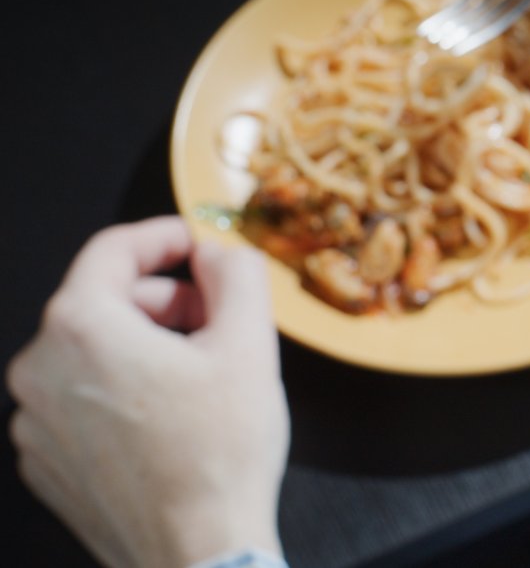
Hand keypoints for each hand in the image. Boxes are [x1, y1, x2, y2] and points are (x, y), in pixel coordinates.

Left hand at [8, 217, 287, 567]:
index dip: (164, 237)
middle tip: (217, 325)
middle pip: (103, 302)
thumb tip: (219, 252)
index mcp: (81, 327)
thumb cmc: (217, 457)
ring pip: (92, 354)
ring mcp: (35, 420)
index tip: (197, 243)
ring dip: (145, 350)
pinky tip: (171, 421)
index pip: (113, 249)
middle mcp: (40, 368)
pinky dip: (122, 394)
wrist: (197, 552)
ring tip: (199, 381)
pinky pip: (81, 401)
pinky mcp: (45, 460)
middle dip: (164, 302)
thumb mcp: (250, 343)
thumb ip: (237, 273)